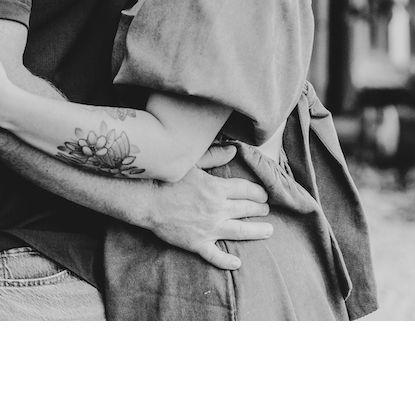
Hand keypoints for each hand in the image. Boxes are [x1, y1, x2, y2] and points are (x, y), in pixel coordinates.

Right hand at [132, 165, 271, 269]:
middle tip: (265, 210)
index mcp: (217, 188)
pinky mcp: (197, 243)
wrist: (145, 201)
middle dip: (260, 209)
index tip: (263, 194)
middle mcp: (218, 210)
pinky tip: (237, 263)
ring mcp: (209, 229)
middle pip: (247, 210)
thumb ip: (214, 156)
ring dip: (257, 231)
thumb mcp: (190, 162)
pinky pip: (216, 256)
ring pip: (241, 232)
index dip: (259, 192)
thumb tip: (233, 151)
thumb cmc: (166, 179)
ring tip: (269, 231)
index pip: (248, 190)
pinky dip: (227, 261)